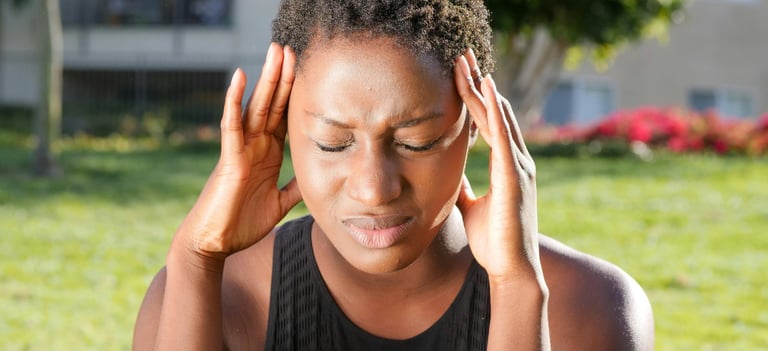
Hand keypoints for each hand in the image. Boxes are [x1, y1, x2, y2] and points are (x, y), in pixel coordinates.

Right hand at [174, 43, 301, 259]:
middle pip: (272, 104)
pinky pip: (232, 125)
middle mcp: (254, 146)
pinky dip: (235, 100)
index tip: (307, 69)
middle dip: (283, 76)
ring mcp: (241, 149)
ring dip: (266, 79)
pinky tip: (240, 76)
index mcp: (267, 154)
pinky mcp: (229, 159)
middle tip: (291, 47)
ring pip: (255, 107)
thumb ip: (295, 189)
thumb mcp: (279, 204)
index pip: (284, 117)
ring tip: (274, 51)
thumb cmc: (241, 223)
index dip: (295, 94)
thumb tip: (315, 180)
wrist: (214, 244)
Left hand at [453, 49, 543, 285]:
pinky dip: (496, 114)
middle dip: (478, 84)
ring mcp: (518, 168)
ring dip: (483, 91)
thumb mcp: (471, 206)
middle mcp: (516, 161)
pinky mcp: (515, 179)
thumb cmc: (493, 241)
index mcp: (506, 166)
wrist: (510, 270)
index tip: (460, 74)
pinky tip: (487, 93)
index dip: (475, 97)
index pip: (489, 123)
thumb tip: (448, 175)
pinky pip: (504, 139)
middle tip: (463, 56)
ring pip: (499, 120)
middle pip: (495, 113)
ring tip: (468, 65)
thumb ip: (463, 187)